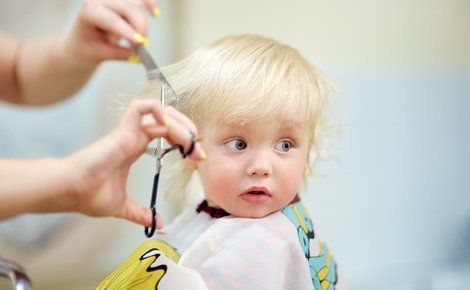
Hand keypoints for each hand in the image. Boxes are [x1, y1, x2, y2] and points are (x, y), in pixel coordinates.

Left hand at [63, 0, 158, 67]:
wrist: (82, 40)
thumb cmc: (86, 47)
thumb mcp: (99, 54)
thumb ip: (118, 54)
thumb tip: (138, 56)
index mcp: (89, 11)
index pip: (110, 19)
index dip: (126, 30)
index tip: (140, 42)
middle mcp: (101, 0)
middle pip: (128, 8)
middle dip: (140, 26)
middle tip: (143, 46)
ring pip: (137, 4)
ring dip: (142, 22)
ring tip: (139, 39)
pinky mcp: (125, 1)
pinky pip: (141, 0)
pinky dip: (150, 4)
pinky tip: (155, 13)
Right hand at [68, 99, 204, 227]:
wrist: (71, 192)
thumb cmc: (88, 194)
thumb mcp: (123, 206)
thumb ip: (140, 212)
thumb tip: (157, 222)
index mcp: (135, 147)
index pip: (166, 133)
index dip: (184, 141)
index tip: (196, 157)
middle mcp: (134, 137)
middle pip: (167, 120)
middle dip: (187, 130)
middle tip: (198, 149)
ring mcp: (129, 132)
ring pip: (160, 112)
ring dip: (180, 124)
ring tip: (190, 142)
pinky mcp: (122, 131)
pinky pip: (140, 107)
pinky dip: (157, 110)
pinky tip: (168, 126)